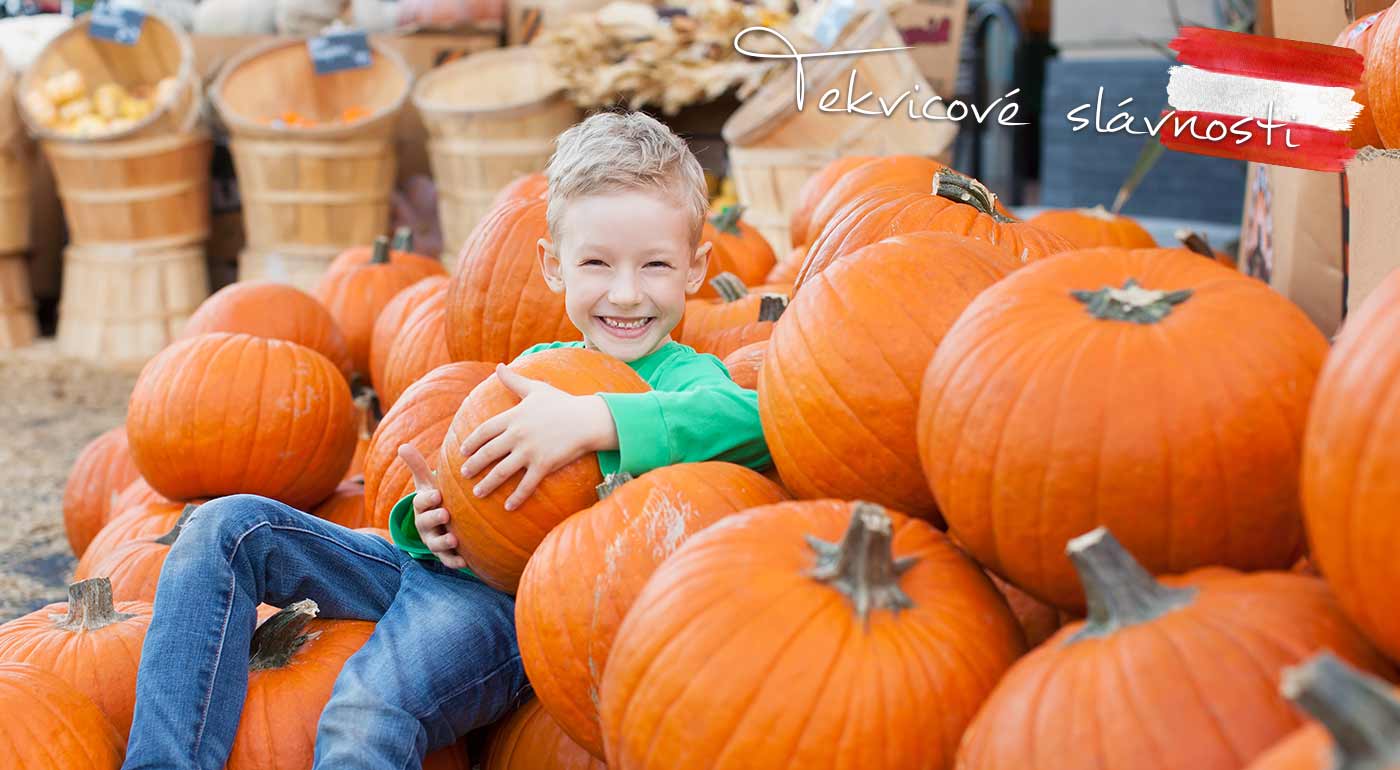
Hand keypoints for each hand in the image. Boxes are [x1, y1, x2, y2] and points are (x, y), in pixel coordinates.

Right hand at [398, 444, 467, 568]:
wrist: (438, 522)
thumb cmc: (434, 497)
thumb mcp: (426, 483)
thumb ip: (416, 465)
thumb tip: (402, 445)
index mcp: (422, 506)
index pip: (421, 502)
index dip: (427, 499)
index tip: (437, 494)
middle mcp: (425, 524)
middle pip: (426, 523)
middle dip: (434, 519)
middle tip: (445, 514)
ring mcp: (433, 540)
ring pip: (435, 544)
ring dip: (443, 543)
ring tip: (454, 539)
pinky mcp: (444, 554)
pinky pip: (447, 560)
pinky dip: (454, 562)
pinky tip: (465, 562)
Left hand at [458, 364, 616, 510]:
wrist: (587, 419)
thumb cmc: (562, 403)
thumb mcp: (536, 388)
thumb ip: (514, 380)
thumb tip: (499, 366)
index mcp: (513, 417)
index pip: (484, 431)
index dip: (471, 442)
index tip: (462, 451)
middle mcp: (517, 435)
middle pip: (488, 453)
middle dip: (473, 465)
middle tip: (464, 474)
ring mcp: (529, 451)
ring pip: (501, 472)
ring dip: (487, 484)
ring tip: (477, 493)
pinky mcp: (543, 465)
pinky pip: (526, 485)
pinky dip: (516, 497)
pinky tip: (508, 507)